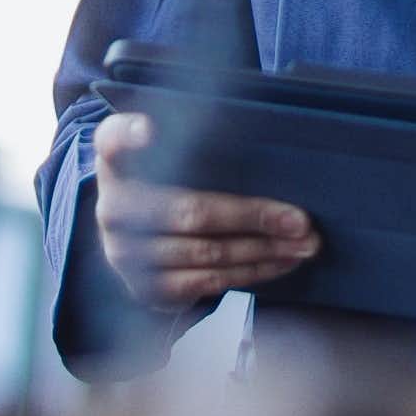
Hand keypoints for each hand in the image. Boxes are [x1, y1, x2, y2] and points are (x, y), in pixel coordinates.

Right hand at [93, 110, 319, 308]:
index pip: (112, 139)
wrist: (140, 237)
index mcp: (115, 160)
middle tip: (300, 220)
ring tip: (303, 245)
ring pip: (205, 253)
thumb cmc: (170, 180)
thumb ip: (192, 135)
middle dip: (252, 216)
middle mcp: (113, 207)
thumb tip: (259, 126)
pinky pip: (206, 283)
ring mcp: (124, 253)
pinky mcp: (145, 288)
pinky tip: (280, 263)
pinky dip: (249, 274)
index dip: (128, 135)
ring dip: (262, 251)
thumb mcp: (170, 151)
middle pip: (188, 211)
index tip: (150, 130)